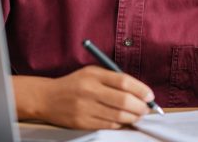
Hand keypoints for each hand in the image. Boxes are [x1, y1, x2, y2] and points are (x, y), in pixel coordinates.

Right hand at [13, 66, 154, 128]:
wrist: (47, 98)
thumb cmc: (75, 83)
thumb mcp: (92, 73)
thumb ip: (113, 78)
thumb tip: (139, 91)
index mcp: (94, 75)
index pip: (124, 81)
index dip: (141, 90)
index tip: (150, 96)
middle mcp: (90, 91)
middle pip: (124, 101)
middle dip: (141, 107)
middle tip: (147, 109)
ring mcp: (85, 108)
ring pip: (118, 116)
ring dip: (133, 117)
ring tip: (138, 115)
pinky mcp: (82, 122)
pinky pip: (108, 125)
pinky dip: (120, 124)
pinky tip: (123, 120)